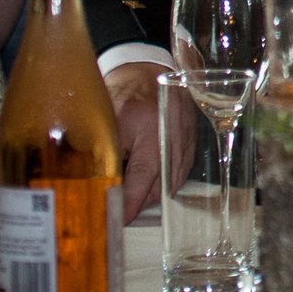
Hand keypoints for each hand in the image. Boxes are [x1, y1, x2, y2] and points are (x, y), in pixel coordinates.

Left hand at [107, 61, 172, 221]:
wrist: (150, 70)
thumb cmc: (125, 93)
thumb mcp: (109, 121)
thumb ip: (107, 153)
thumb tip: (100, 186)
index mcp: (152, 132)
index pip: (141, 179)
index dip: (129, 204)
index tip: (116, 220)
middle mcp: (174, 140)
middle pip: (159, 187)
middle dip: (138, 205)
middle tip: (117, 213)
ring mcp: (186, 142)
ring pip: (170, 184)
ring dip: (150, 196)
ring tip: (131, 202)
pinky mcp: (192, 142)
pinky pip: (180, 173)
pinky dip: (164, 184)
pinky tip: (149, 185)